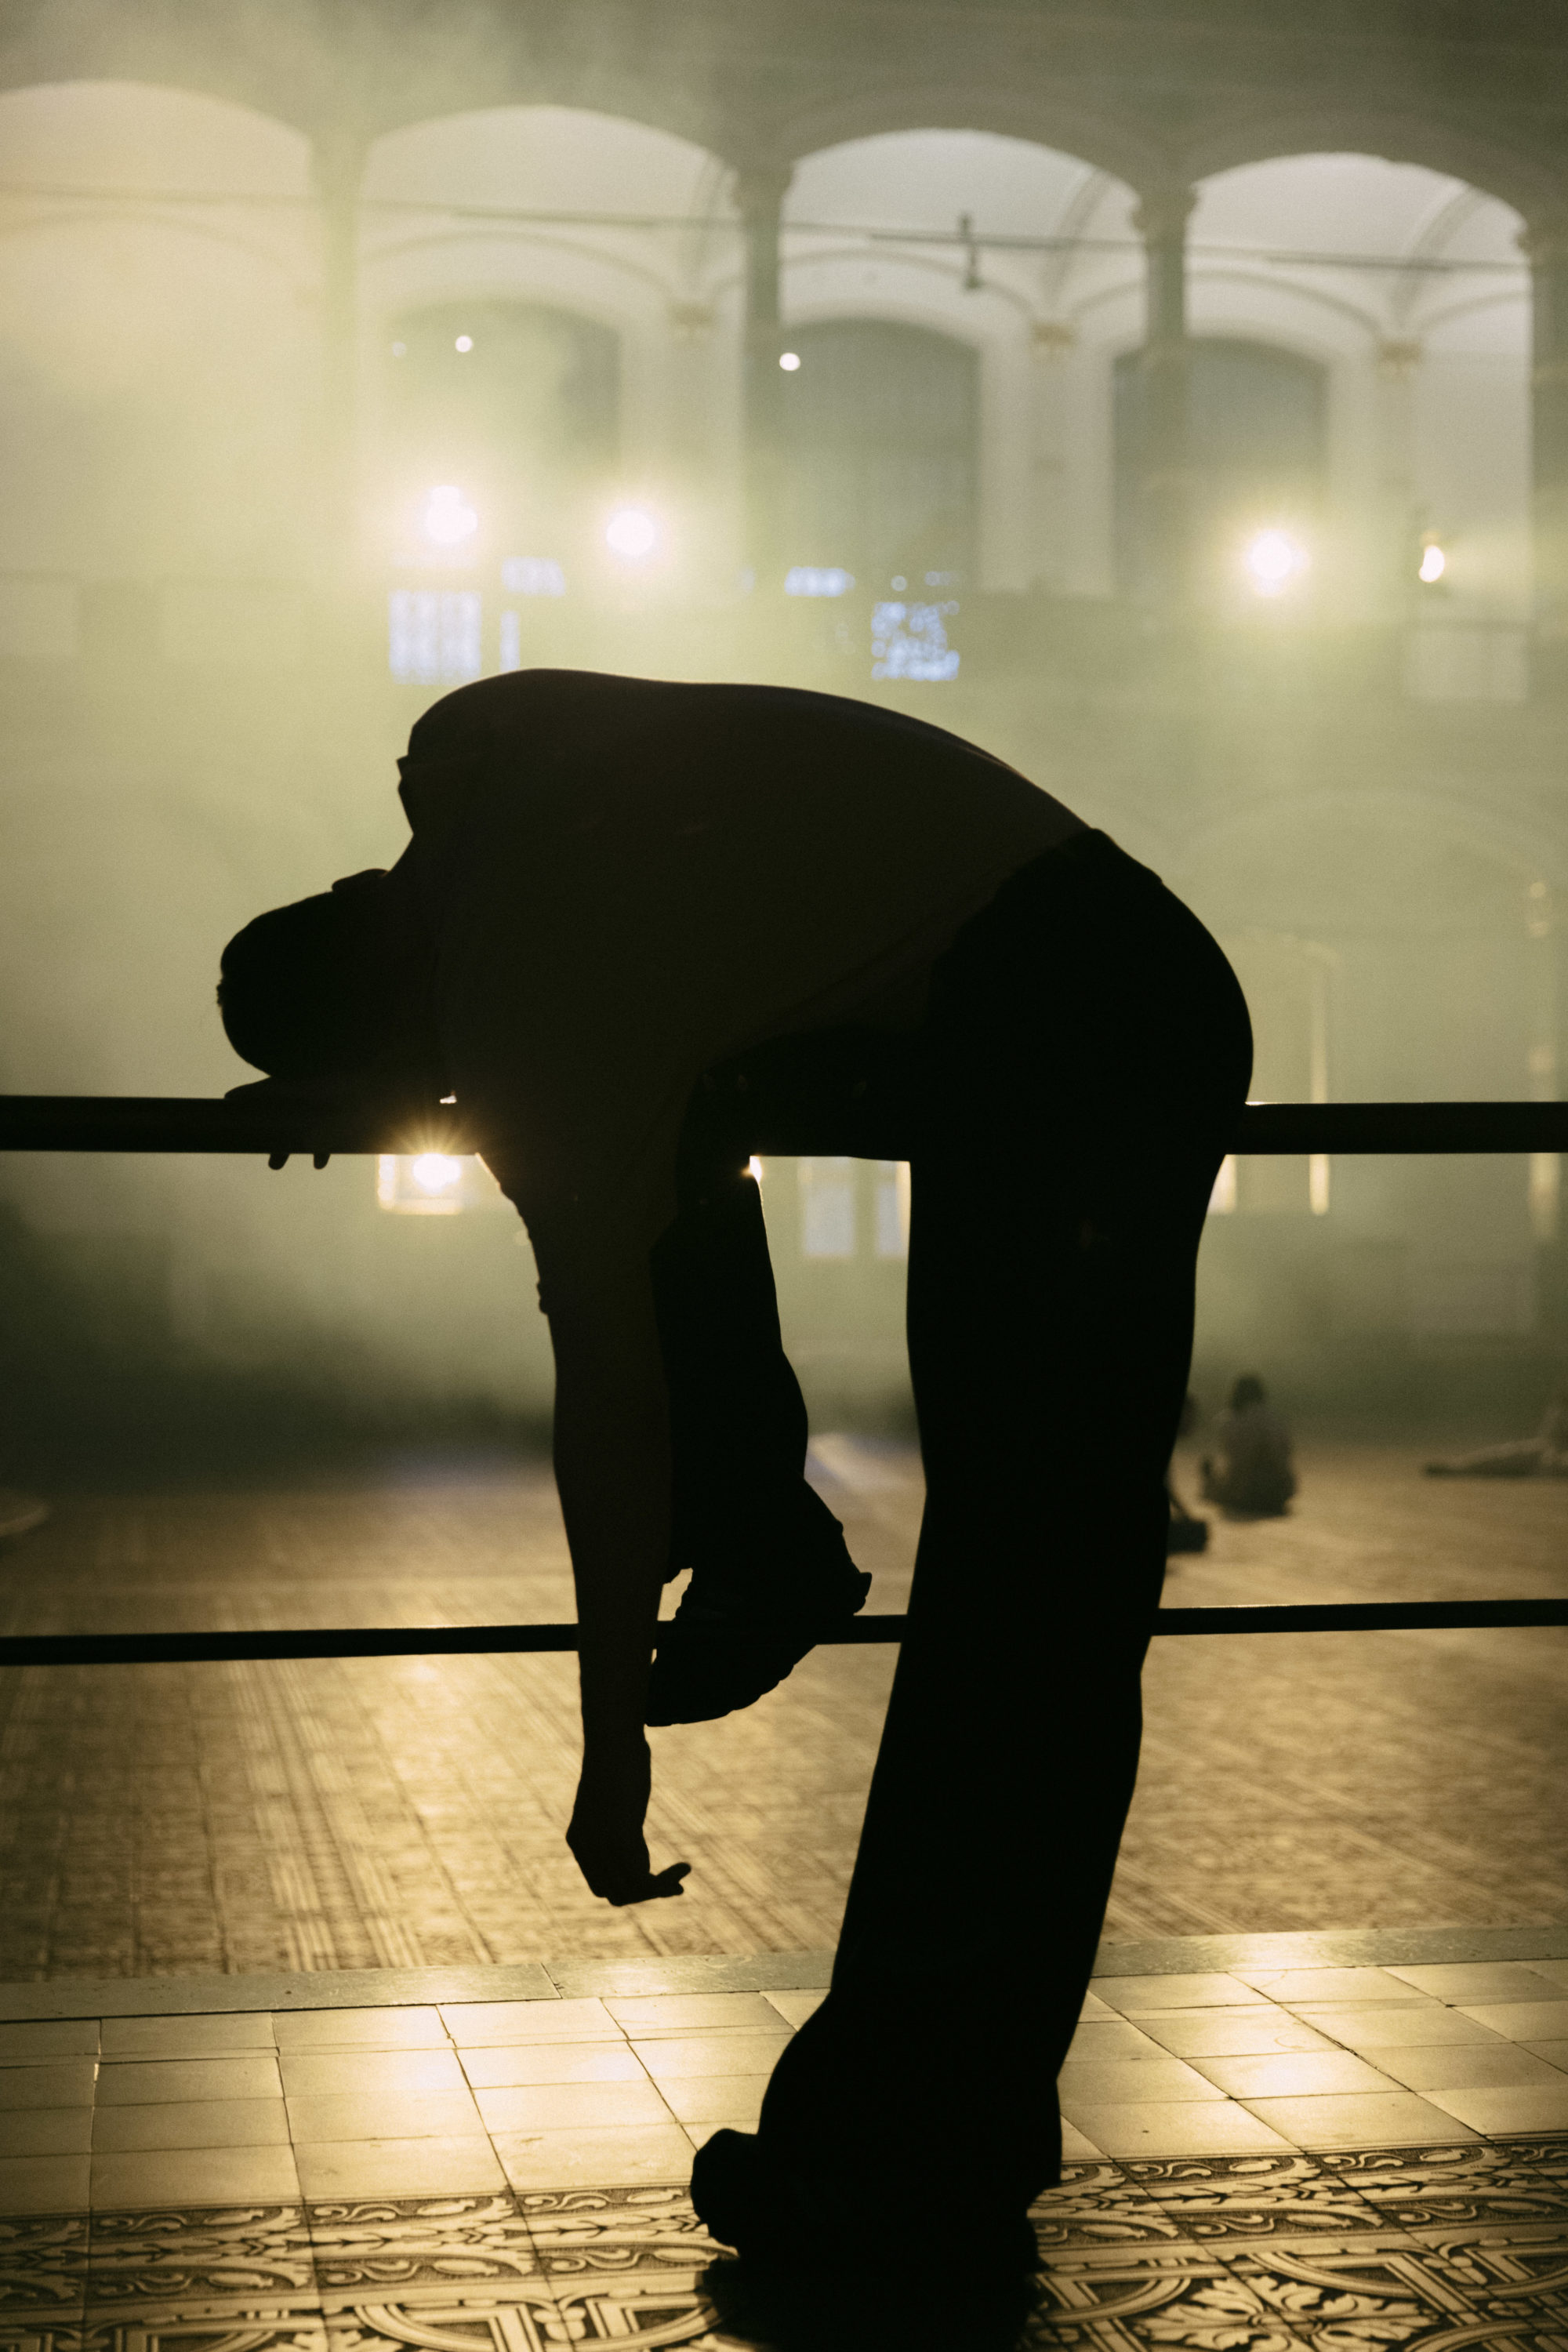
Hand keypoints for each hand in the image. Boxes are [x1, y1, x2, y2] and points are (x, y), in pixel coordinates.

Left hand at [567, 1735, 690, 1905]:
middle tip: (676, 1886)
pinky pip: (642, 1879)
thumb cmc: (618, 1762)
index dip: (630, 1890)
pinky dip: (666, 1882)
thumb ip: (622, 1830)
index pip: (602, 1886)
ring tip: (682, 1878)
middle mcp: (586, 1848)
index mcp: (579, 1841)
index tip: (656, 1879)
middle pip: (615, 1894)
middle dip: (646, 1894)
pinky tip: (685, 1869)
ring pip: (630, 1892)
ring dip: (660, 1890)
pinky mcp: (620, 1836)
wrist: (612, 1737)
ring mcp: (601, 1844)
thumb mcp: (615, 1802)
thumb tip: (636, 1850)